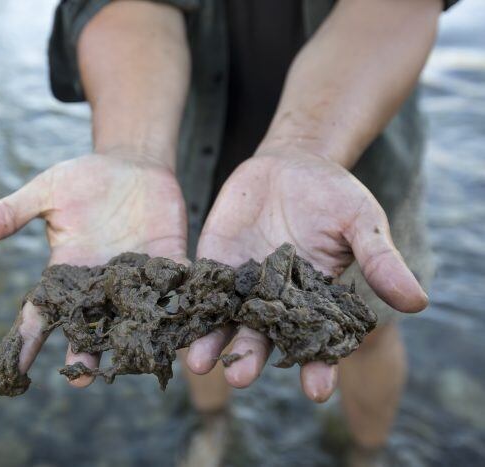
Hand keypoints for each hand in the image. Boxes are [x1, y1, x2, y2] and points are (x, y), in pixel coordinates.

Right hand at [0, 153, 187, 386]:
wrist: (131, 163)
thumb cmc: (83, 179)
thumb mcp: (44, 192)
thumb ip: (8, 214)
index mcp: (66, 272)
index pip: (41, 312)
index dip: (27, 340)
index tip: (14, 371)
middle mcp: (101, 283)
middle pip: (89, 325)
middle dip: (85, 350)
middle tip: (80, 377)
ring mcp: (136, 276)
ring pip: (132, 316)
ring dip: (133, 339)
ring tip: (133, 363)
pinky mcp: (168, 261)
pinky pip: (175, 287)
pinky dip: (178, 304)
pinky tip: (183, 327)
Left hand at [187, 146, 427, 401]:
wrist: (292, 164)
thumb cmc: (334, 197)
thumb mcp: (361, 223)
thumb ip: (379, 261)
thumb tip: (418, 301)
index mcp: (314, 303)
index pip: (317, 344)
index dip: (318, 367)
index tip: (316, 390)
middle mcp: (274, 303)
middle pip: (262, 340)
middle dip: (251, 360)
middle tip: (241, 378)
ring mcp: (241, 286)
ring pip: (225, 322)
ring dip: (212, 344)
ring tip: (199, 362)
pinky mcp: (214, 264)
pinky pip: (200, 289)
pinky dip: (189, 304)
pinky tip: (176, 318)